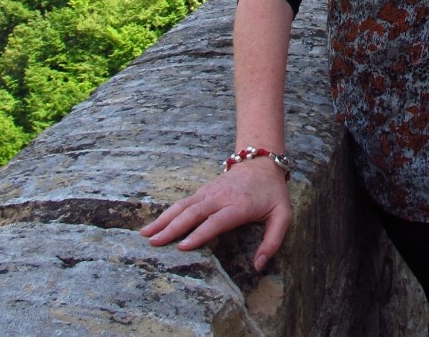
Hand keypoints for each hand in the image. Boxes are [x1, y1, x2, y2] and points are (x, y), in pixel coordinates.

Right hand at [141, 159, 292, 270]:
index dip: (199, 234)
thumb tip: (258, 266)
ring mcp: (210, 192)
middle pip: (194, 213)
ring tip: (145, 233)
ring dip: (164, 219)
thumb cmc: (272, 193)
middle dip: (172, 228)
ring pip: (184, 205)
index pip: (216, 221)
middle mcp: (221, 197)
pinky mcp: (204, 190)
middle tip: (154, 243)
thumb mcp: (282, 216)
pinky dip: (168, 212)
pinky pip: (184, 202)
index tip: (182, 247)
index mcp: (239, 206)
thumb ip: (273, 241)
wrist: (263, 162)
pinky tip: (155, 222)